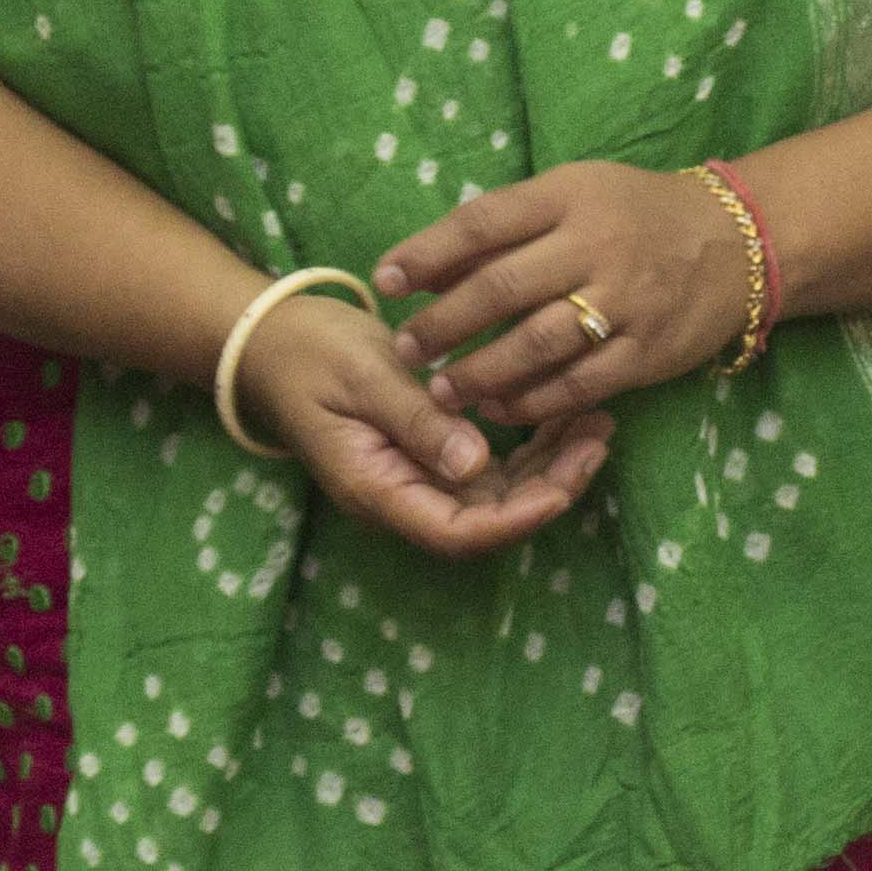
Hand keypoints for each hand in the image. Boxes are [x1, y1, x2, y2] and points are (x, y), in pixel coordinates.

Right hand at [235, 290, 613, 559]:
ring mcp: (419, 478)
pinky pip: (490, 466)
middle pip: (490, 518)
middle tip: (599, 435)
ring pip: (498, 493)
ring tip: (597, 421)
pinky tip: (562, 412)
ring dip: (549, 465)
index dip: (518, 517)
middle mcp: (403, 496)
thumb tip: (477, 463)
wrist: (272, 339)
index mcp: (378, 490)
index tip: (566, 483)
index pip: (458, 531)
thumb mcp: (364, 375)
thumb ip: (418, 420)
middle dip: (551, 485)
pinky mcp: (431, 454)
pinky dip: (529, 444)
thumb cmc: (310, 352)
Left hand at [376, 162, 757, 425]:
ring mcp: (627, 301)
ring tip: (440, 389)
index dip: (426, 253)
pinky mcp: (648, 350)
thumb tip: (428, 268)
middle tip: (404, 349)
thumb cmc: (634, 214)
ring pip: (537, 343)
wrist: (737, 240)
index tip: (385, 281)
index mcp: (570, 196)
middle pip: (502, 287)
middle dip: (443, 324)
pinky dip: (532, 401)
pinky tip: (497, 409)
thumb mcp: (574, 194)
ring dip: (480, 372)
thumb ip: (508, 228)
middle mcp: (597, 245)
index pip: (483, 223)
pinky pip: (579, 383)